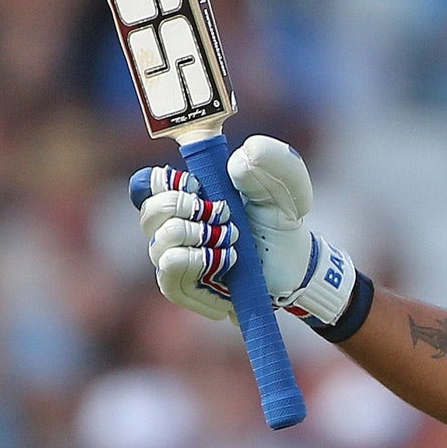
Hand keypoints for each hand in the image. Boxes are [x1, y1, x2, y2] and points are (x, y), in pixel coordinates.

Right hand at [133, 136, 356, 326]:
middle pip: (151, 211)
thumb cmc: (279, 222)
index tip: (197, 184)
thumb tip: (238, 161)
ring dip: (201, 236)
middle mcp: (172, 225)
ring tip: (233, 238)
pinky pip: (169, 268)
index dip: (168, 181)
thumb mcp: (285, 186)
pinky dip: (199, 259)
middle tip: (226, 214)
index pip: (152, 182)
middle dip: (188, 208)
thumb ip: (270, 161)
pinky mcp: (180, 286)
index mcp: (186, 195)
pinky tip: (228, 258)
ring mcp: (173, 257)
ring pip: (160, 240)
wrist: (295, 265)